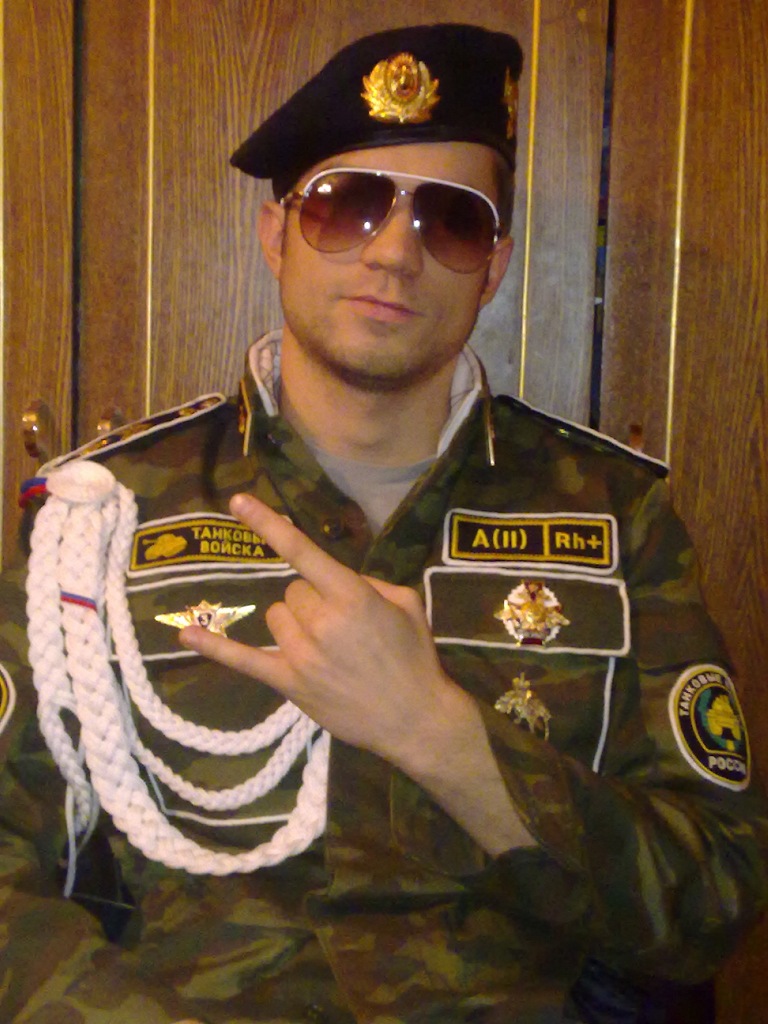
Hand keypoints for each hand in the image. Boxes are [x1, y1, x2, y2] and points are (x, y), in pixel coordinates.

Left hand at [179, 493, 463, 767]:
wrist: (416, 718)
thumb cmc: (415, 657)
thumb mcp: (406, 603)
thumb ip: (369, 582)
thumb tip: (333, 579)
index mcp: (351, 596)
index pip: (302, 551)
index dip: (268, 524)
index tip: (238, 501)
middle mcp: (321, 621)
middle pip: (293, 590)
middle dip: (314, 600)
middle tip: (342, 626)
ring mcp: (301, 654)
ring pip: (275, 616)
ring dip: (295, 623)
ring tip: (325, 646)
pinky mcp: (289, 682)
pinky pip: (244, 659)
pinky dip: (214, 647)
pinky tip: (186, 634)